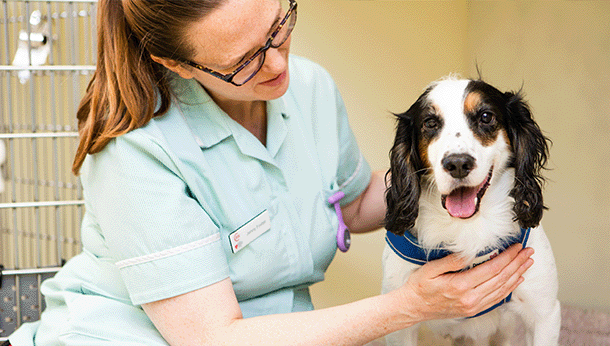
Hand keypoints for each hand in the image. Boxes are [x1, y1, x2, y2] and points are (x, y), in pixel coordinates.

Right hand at [397, 243, 533, 320]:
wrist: (414, 307)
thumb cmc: (420, 287)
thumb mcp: (430, 269)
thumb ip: (451, 261)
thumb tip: (469, 253)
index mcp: (460, 286)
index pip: (491, 269)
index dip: (507, 257)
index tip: (515, 247)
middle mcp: (470, 298)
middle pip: (501, 279)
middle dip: (517, 264)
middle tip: (528, 253)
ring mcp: (473, 306)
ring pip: (502, 289)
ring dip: (516, 275)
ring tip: (526, 264)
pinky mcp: (473, 309)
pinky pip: (496, 298)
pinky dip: (508, 288)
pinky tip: (514, 280)